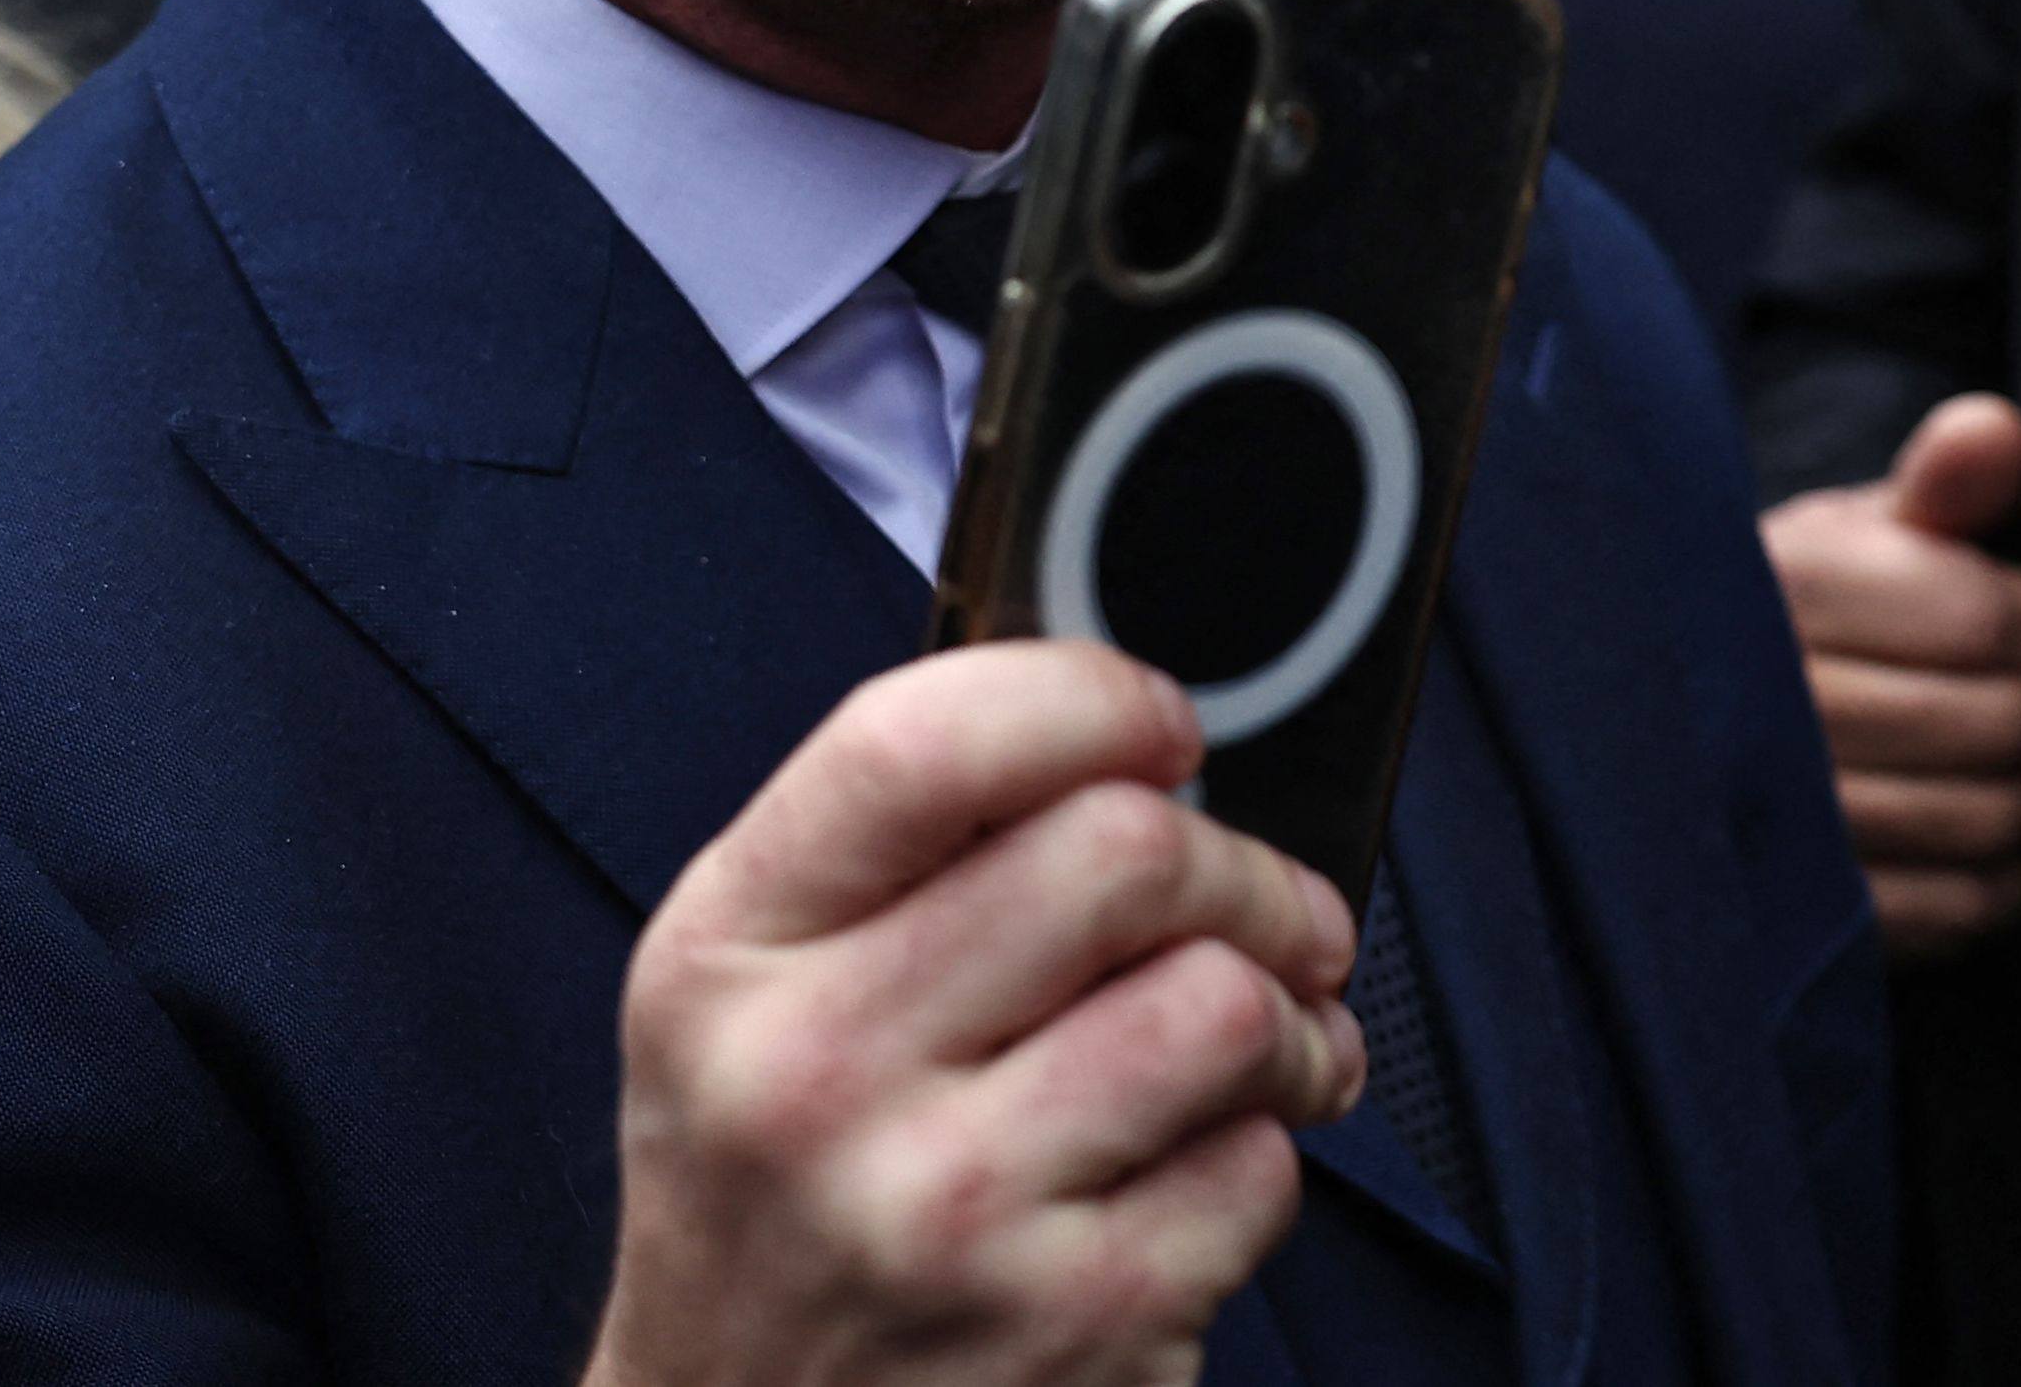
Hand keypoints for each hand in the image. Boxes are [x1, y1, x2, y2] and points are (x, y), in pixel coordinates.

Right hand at [582, 642, 1367, 1386]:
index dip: (1086, 696)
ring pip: (1222, 1005)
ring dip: (1292, 1014)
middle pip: (1121, 853)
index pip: (924, 744)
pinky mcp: (1071, 1327)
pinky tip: (1205, 1168)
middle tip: (1270, 909)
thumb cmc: (772, 1199)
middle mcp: (818, 1078)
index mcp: (728, 952)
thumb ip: (895, 849)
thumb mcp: (747, 997)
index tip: (1162, 727)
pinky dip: (1266, 1155)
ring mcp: (947, 1214)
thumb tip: (1121, 733)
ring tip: (1274, 1039)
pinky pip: (1259, 1168)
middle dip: (1242, 867)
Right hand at [1761, 394, 2020, 961]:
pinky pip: (1960, 909)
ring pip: (1988, 819)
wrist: (1672, 732)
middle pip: (2000, 722)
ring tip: (1990, 770)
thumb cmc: (1794, 618)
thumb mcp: (1853, 533)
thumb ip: (1940, 481)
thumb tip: (1998, 429)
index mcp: (1784, 587)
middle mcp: (1772, 700)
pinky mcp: (1806, 915)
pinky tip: (1962, 844)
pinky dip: (1992, 883)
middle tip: (2004, 700)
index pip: (1989, 618)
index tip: (2006, 620)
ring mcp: (1784, 818)